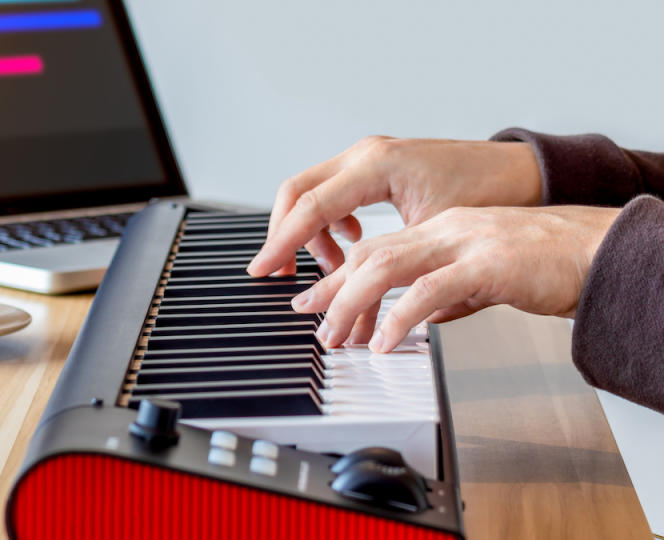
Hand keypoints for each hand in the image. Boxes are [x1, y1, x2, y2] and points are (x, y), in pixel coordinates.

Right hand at [247, 136, 542, 276]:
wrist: (523, 172)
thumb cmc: (492, 194)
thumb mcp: (436, 231)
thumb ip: (390, 259)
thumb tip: (358, 295)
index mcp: (377, 166)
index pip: (310, 207)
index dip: (281, 242)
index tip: (262, 270)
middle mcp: (367, 155)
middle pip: (297, 193)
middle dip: (284, 236)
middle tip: (281, 272)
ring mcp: (369, 157)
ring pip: (312, 193)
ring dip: (312, 234)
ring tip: (334, 267)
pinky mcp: (376, 167)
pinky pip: (334, 193)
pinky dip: (332, 223)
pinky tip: (353, 243)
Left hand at [288, 205, 619, 350]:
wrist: (601, 250)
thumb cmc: (548, 265)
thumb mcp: (483, 279)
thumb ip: (446, 295)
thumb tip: (415, 320)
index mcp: (442, 230)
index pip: (376, 248)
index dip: (339, 276)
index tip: (314, 302)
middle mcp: (446, 230)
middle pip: (370, 254)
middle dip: (333, 290)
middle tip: (312, 322)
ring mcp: (465, 243)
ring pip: (387, 267)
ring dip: (352, 304)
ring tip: (336, 337)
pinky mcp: (488, 264)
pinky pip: (429, 290)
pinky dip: (398, 317)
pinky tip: (383, 341)